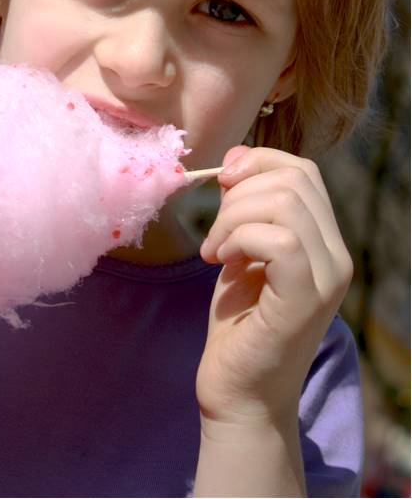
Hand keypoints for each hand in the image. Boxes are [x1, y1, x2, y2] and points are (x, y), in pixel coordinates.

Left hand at [196, 145, 352, 424]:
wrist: (239, 393)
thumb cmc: (238, 324)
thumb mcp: (241, 249)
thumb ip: (245, 207)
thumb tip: (235, 158)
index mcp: (324, 241)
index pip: (303, 170)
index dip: (257, 162)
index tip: (220, 182)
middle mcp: (337, 257)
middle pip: (293, 179)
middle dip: (239, 192)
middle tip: (214, 230)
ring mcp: (328, 279)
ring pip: (284, 203)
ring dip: (232, 217)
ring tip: (213, 250)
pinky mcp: (307, 299)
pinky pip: (279, 239)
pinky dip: (238, 238)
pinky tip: (220, 260)